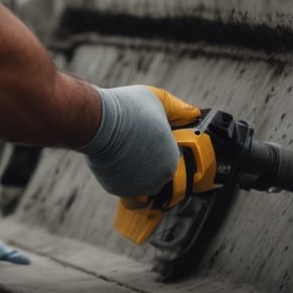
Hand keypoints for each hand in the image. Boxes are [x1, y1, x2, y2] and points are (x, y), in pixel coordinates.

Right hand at [81, 86, 201, 197]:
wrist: (98, 122)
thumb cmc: (129, 109)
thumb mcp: (159, 101)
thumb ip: (179, 110)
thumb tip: (193, 113)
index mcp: (172, 158)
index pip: (171, 160)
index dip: (161, 150)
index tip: (151, 142)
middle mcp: (160, 178)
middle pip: (158, 176)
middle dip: (150, 165)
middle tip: (137, 149)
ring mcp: (139, 188)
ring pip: (142, 187)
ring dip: (137, 176)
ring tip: (126, 156)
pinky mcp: (119, 191)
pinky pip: (124, 190)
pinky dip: (121, 180)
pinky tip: (117, 164)